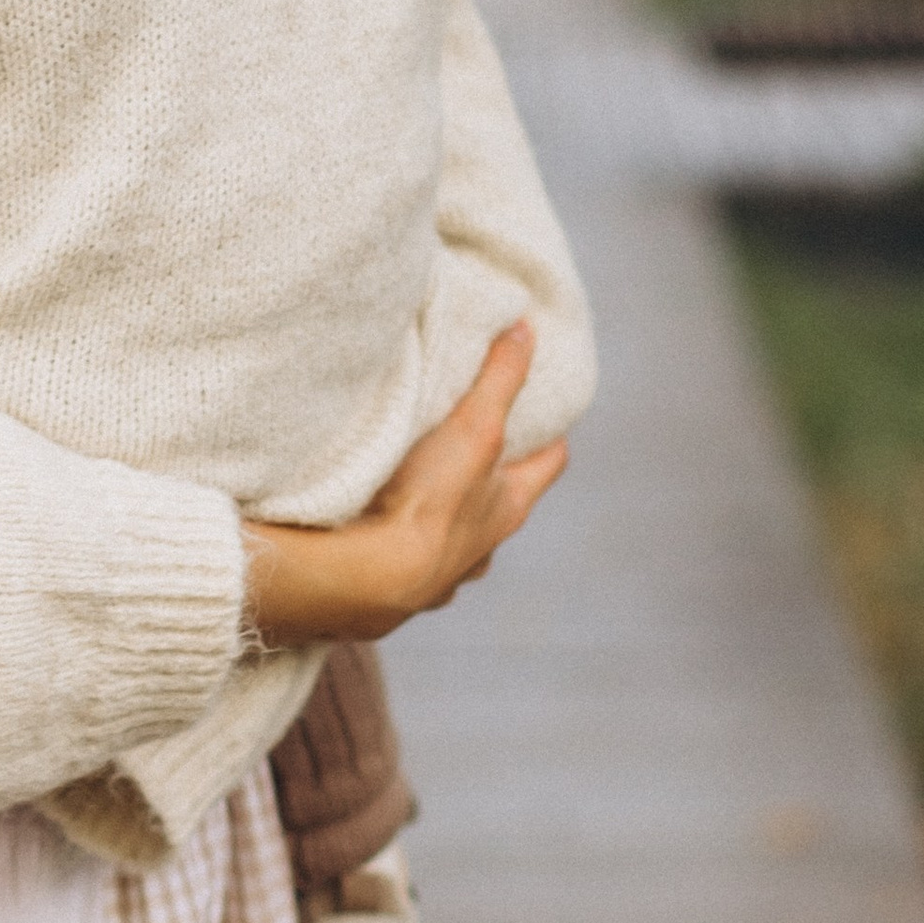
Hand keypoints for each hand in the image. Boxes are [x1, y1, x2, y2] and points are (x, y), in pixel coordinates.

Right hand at [240, 324, 567, 648]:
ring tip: (420, 489)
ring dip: (447, 518)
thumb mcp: (474, 428)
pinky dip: (402, 545)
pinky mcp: (403, 590)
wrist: (372, 577)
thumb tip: (527, 331)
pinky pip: (411, 565)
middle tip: (476, 446)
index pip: (549, 465)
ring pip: (459, 540)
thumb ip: (500, 380)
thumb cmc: (432, 502)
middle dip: (493, 481)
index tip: (547, 417)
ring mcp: (445, 572)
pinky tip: (382, 532)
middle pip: (502, 505)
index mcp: (509, 506)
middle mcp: (485, 545)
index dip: (551, 438)